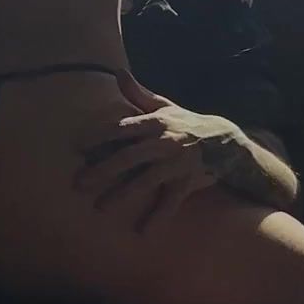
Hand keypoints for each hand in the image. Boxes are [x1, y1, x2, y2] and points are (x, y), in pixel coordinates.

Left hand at [75, 98, 241, 231]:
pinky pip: (169, 202)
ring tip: (100, 209)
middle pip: (127, 157)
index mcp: (154, 123)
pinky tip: (141, 231)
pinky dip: (156, 217)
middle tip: (78, 184)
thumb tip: (117, 71)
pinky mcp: (187, 182)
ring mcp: (175, 164)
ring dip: (121, 196)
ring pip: (144, 182)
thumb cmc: (186, 123)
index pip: (122, 128)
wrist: (225, 142)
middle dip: (102, 171)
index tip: (78, 146)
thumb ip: (138, 94)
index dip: (99, 136)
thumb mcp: (164, 106)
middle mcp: (163, 143)